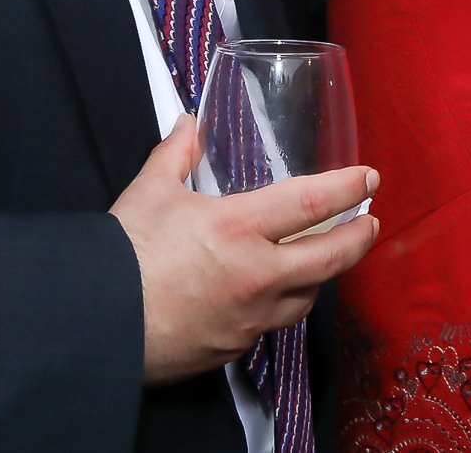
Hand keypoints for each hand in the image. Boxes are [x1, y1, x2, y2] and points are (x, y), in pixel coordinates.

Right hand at [110, 115, 379, 384]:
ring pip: (308, 297)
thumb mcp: (151, 192)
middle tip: (370, 223)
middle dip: (359, 238)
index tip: (368, 178)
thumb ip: (175, 153)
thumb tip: (188, 123)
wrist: (99, 324)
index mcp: (240, 228)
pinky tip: (278, 295)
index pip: (312, 202)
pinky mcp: (236, 347)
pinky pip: (274, 325)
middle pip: (331, 258)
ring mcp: (251, 317)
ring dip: (324, 275)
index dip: (347, 188)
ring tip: (327, 258)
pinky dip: (284, 305)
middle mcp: (258, 275)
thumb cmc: (125, 254)